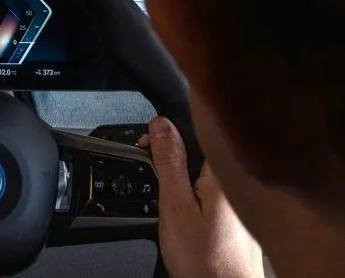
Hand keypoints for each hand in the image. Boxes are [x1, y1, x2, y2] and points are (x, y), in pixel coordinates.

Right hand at [139, 116, 263, 277]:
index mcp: (223, 175)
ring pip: (204, 174)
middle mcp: (236, 185)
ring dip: (184, 179)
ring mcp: (239, 202)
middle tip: (156, 179)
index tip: (147, 145)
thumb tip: (161, 125)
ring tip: (172, 204)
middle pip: (200, 152)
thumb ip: (169, 162)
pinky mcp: (238, 218)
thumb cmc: (204, 260)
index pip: (195, 132)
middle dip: (173, 158)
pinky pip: (212, 194)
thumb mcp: (174, 205)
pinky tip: (189, 217)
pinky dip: (196, 198)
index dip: (166, 134)